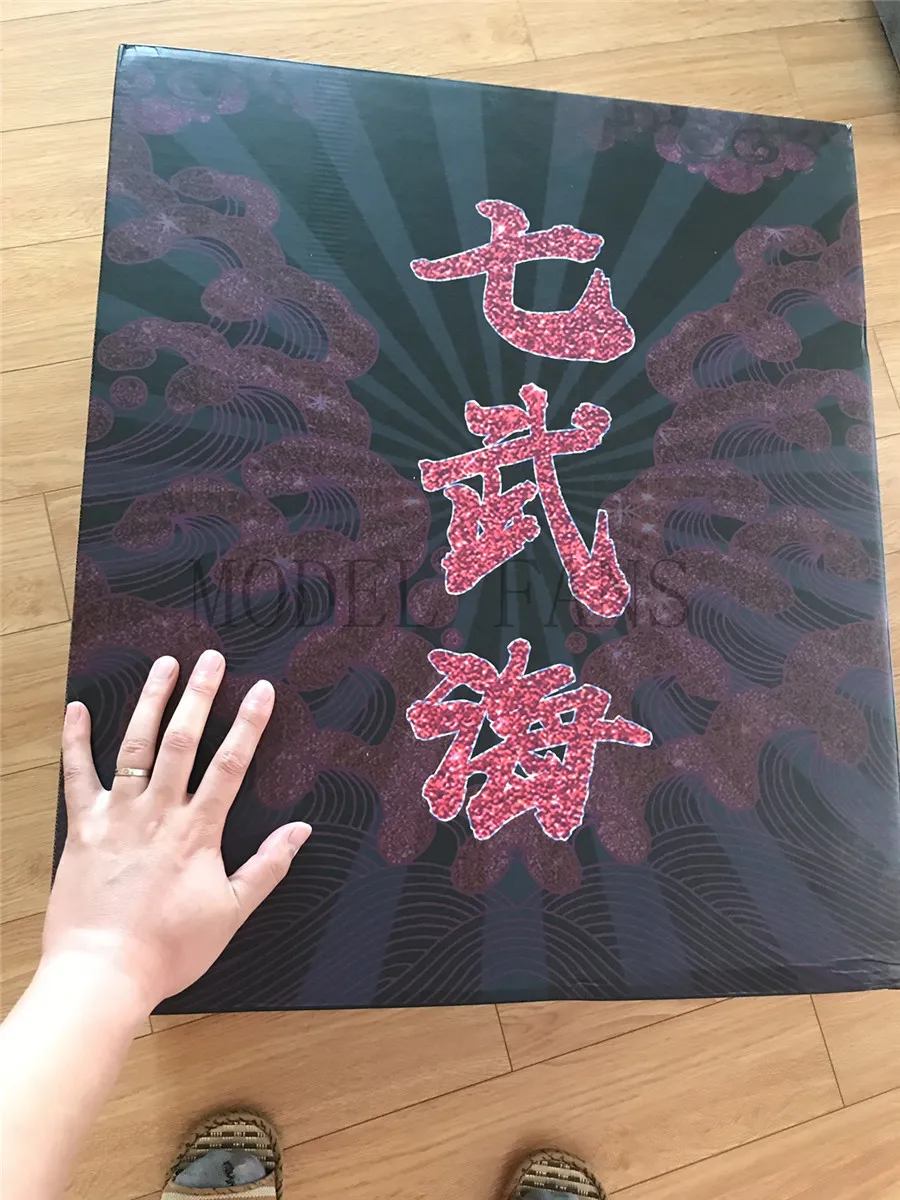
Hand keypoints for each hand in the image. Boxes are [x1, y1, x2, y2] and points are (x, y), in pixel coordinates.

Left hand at [44, 650, 310, 1013]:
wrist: (103, 973)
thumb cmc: (170, 948)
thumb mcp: (232, 913)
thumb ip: (268, 866)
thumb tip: (302, 829)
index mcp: (198, 831)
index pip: (230, 764)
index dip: (248, 724)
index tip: (261, 689)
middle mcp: (158, 812)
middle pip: (182, 741)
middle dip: (199, 696)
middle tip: (211, 658)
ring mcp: (117, 815)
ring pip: (135, 746)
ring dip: (151, 701)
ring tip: (163, 665)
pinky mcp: (81, 827)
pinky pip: (76, 775)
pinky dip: (75, 740)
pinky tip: (77, 708)